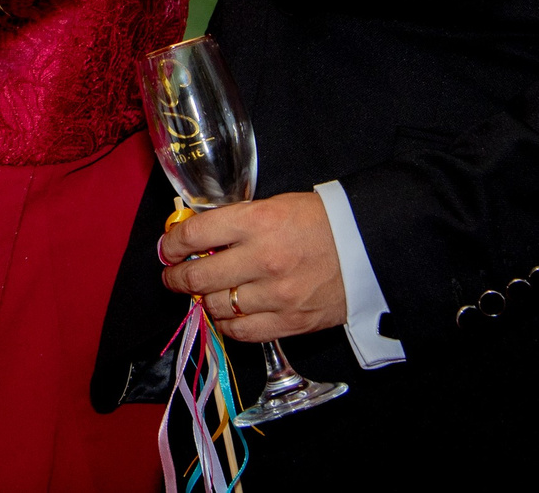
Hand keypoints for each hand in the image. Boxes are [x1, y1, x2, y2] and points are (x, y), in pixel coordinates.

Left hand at [157, 191, 349, 342]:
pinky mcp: (290, 322)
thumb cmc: (322, 221)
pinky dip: (227, 323)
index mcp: (258, 222)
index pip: (195, 235)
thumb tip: (200, 238)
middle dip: (177, 277)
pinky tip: (228, 313)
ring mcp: (276, 295)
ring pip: (216, 307)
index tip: (168, 248)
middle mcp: (263, 259)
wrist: (369, 248)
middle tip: (173, 275)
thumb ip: (238, 222)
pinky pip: (242, 332)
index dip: (172, 244)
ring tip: (204, 293)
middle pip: (198, 276)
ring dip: (203, 301)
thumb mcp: (276, 206)